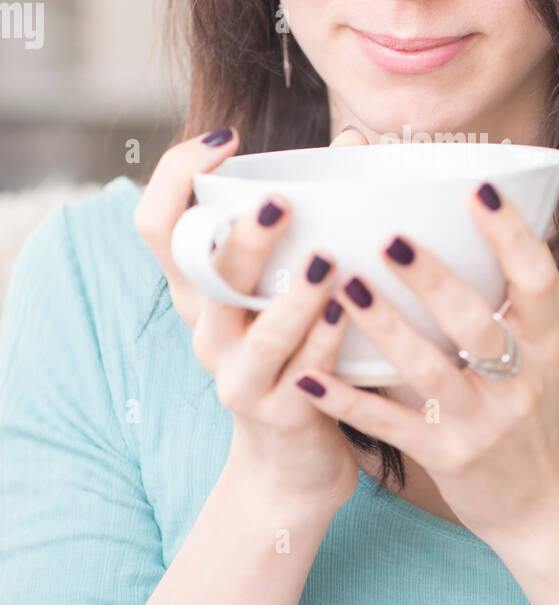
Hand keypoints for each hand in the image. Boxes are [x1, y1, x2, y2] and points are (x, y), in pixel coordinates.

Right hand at [133, 125, 369, 513]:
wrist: (291, 466)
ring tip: (327, 262)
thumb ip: (310, 220)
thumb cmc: (297, 351)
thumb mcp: (283, 289)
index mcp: (200, 291)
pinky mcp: (278, 414)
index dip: (176, 175)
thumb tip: (357, 139)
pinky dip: (327, 339)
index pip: (157, 224)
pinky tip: (349, 312)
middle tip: (282, 202)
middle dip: (241, 236)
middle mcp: (206, 330)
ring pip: (259, 331)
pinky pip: (305, 373)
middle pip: (205, 275)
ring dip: (293, 295)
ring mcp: (237, 376)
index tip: (225, 138)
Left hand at [292, 180, 558, 548]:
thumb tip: (483, 206)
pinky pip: (392, 425)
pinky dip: (349, 401)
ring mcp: (484, 420)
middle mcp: (523, 376)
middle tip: (390, 239)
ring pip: (430, 372)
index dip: (510, 233)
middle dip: (435, 281)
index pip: (536, 276)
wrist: (546, 501)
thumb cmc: (535, 404)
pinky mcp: (448, 455)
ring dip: (386, 330)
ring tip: (346, 289)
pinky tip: (309, 376)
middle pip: (478, 323)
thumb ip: (519, 289)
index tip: (478, 189)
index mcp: (547, 337)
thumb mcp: (545, 345)